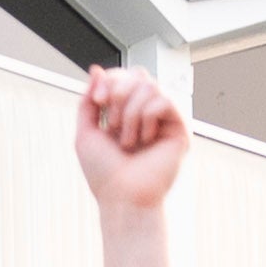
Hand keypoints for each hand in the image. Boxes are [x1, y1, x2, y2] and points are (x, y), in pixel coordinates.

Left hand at [71, 68, 185, 211]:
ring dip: (130, 113)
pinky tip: (146, 140)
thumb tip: (97, 70)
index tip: (99, 101)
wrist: (122, 196)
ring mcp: (164, 120)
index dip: (110, 80)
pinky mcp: (179, 129)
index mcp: (126, 112)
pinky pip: (164, 100)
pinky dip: (147, 118)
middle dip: (119, 93)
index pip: (124, 76)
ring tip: (128, 140)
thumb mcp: (86, 132)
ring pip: (150, 86)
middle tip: (112, 123)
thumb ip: (89, 100)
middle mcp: (147, 113)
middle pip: (138, 74)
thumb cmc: (105, 172)